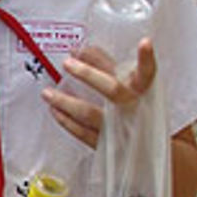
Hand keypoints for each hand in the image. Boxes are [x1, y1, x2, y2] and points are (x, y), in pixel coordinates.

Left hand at [42, 39, 156, 149]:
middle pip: (112, 89)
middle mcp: (134, 110)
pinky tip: (55, 110)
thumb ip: (110, 67)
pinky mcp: (107, 146)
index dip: (147, 59)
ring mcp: (120, 129)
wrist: (146, 154)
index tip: (145, 43)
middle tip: (68, 63)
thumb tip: (82, 50)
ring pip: (90, 113)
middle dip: (88, 74)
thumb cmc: (137, 113)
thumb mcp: (131, 88)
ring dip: (66, 101)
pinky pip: (82, 132)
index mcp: (145, 93)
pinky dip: (66, 120)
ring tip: (47, 92)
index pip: (148, 73)